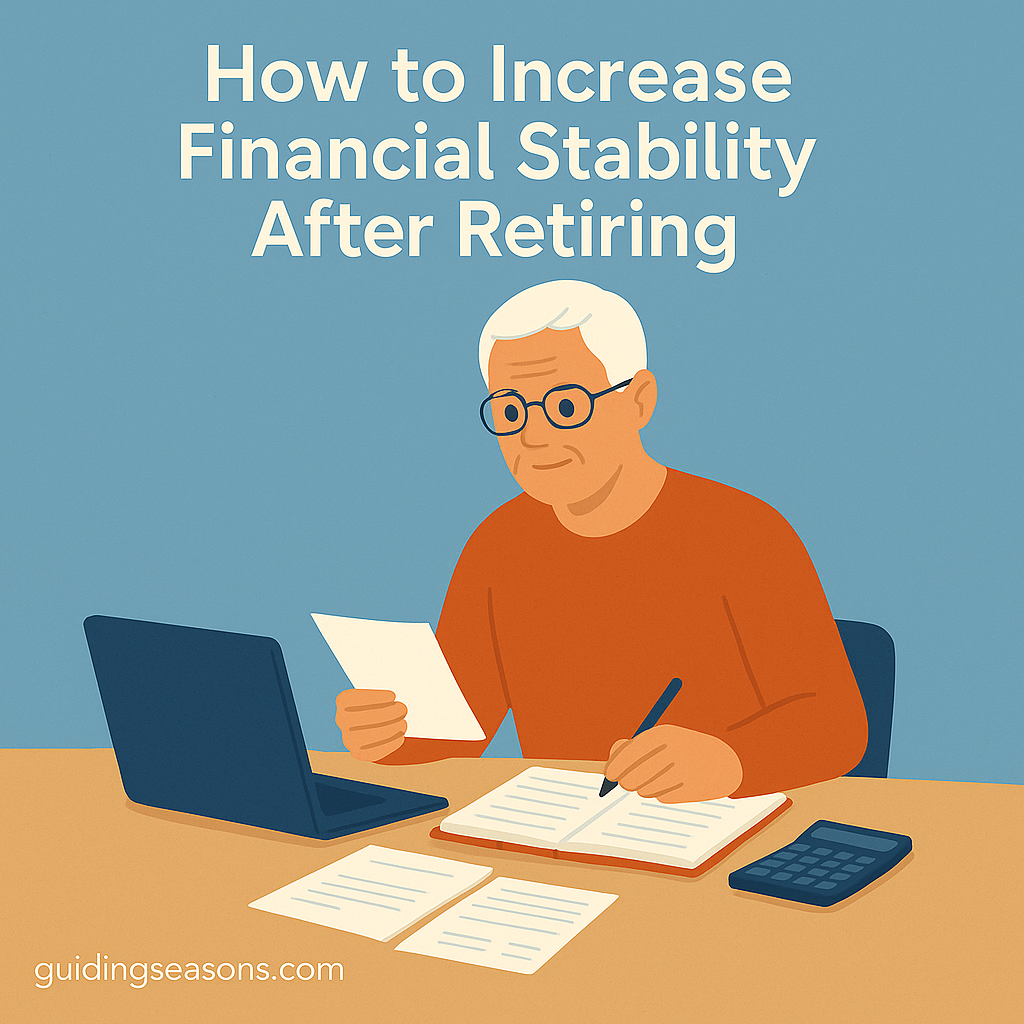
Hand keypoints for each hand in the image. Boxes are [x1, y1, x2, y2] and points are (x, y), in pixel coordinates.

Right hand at [335, 689, 407, 761]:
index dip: (375, 698)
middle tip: (402, 709)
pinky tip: (400, 737)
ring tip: (403, 724)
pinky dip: (388, 745)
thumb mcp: (380, 692)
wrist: (376, 721)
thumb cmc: (381, 702)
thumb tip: (393, 697)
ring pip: (366, 737)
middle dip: (387, 713)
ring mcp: (348, 737)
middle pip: (362, 718)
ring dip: (389, 730)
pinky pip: (371, 752)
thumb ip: (384, 688)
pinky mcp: (358, 752)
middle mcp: (342, 719)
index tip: (392, 696)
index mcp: (343, 700)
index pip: (353, 699)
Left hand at [603, 724, 742, 802]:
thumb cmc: (683, 747)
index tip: (610, 775)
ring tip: (655, 779)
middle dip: (627, 782)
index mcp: (663, 735)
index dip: (615, 767)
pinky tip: (672, 785)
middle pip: (633, 778)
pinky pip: (662, 798)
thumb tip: (611, 758)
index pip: (629, 754)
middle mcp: (673, 752)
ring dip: (645, 789)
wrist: (723, 760)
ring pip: (645, 791)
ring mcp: (684, 773)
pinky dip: (662, 794)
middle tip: (627, 782)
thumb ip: (632, 744)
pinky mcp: (691, 791)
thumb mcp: (660, 737)